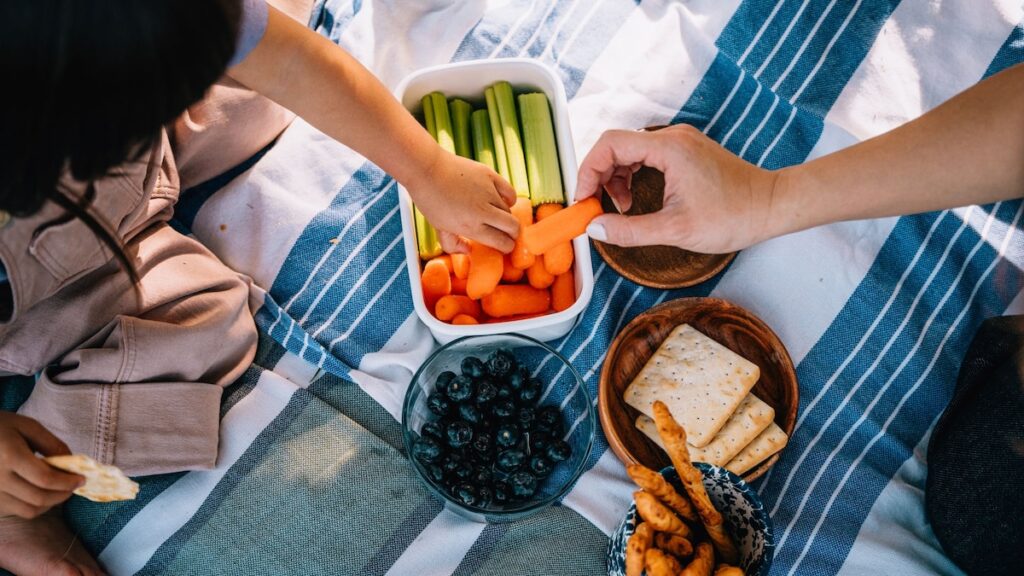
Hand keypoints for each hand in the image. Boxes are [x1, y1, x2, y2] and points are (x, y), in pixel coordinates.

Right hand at [0, 412, 82, 518]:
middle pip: (39, 498)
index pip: (45, 479)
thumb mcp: (27, 426)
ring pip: (28, 510)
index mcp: (9, 456)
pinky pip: (17, 511)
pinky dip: (34, 507)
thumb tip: (72, 462)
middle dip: (63, 495)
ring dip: (51, 504)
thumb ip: (51, 444)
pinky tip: (41, 493)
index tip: (82, 479)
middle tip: (74, 486)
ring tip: (60, 491)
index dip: (67, 482)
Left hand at [407, 152, 518, 253]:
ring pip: (510, 210)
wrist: (427, 169)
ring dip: (506, 216)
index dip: (506, 247)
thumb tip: (468, 251)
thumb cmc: (430, 200)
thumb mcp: (438, 228)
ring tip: (498, 217)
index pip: (502, 242)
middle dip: (513, 234)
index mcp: (471, 227)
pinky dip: (509, 199)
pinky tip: (501, 200)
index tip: (504, 246)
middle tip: (509, 235)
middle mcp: (483, 211)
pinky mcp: (490, 176)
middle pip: (513, 227)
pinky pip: (509, 192)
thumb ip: (453, 245)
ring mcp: (488, 192)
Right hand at [575, 125, 780, 253]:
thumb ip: (630, 230)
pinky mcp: (686, 151)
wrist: (772, 206)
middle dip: (599, 176)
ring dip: (616, 177)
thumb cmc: (733, 216)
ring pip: (630, 149)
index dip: (588, 171)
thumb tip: (595, 229)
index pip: (609, 144)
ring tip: (622, 208)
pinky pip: (646, 155)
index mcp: (668, 149)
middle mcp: (672, 137)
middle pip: (616, 145)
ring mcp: (680, 142)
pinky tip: (637, 198)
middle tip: (597, 208)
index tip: (584, 200)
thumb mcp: (675, 230)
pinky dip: (633, 174)